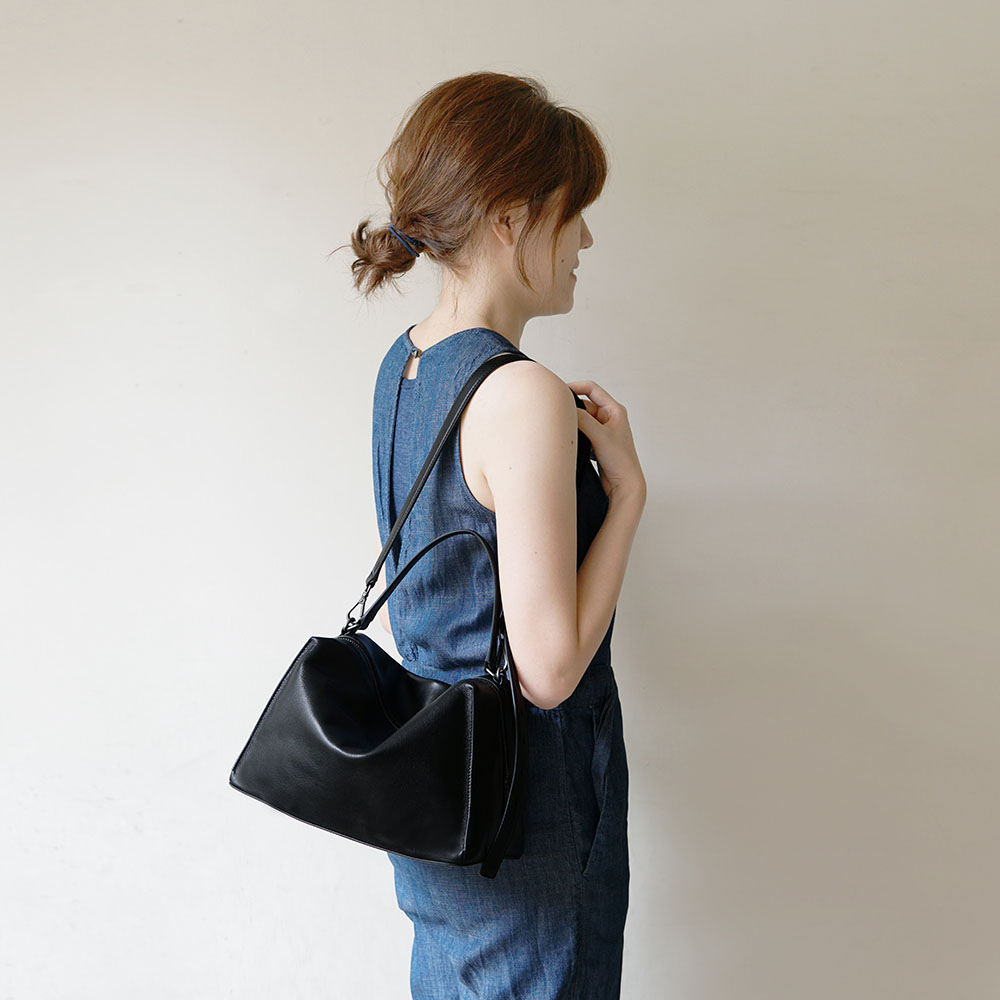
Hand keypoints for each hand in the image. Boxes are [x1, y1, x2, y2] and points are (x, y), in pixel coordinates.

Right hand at [566, 380, 645, 502]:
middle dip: (571, 406)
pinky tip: (568, 438)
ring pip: (582, 419)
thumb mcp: (600, 436)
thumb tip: (566, 409)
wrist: (625, 485)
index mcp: (615, 410)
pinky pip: (581, 431)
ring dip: (572, 421)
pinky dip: (574, 432)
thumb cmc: (622, 461)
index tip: (559, 390)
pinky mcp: (596, 442)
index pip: (592, 389)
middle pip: (584, 403)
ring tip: (562, 426)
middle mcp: (609, 418)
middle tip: (557, 410)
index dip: (575, 386)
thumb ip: (583, 420)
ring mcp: (602, 430)